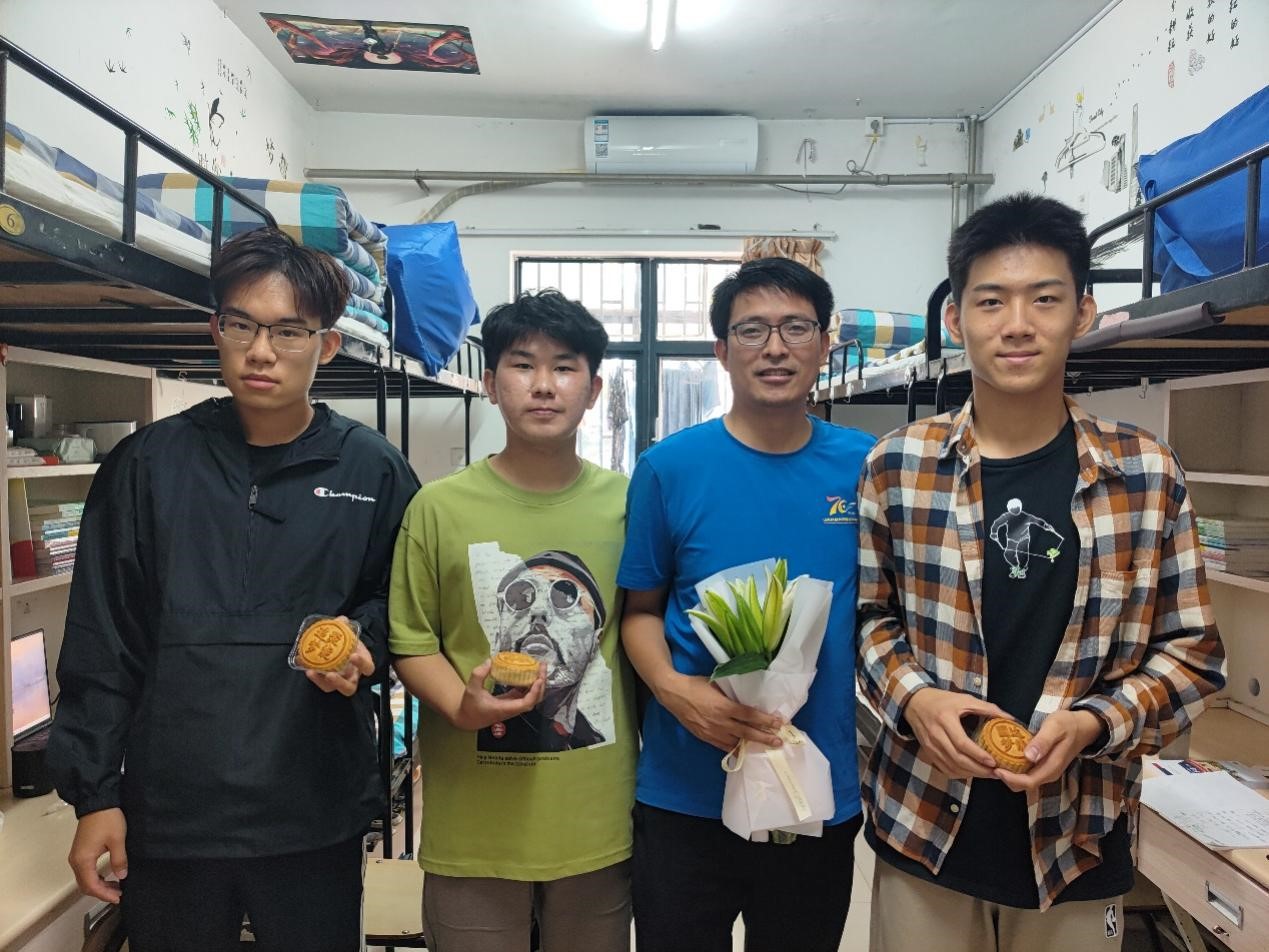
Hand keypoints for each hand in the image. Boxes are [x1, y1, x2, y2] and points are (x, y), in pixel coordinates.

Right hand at [68, 808, 126, 903]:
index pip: (91, 885)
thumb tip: (121, 876)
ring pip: (85, 878)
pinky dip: (96, 877)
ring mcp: (76, 856)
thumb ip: (119, 860)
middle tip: (118, 894)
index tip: (118, 898)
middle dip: (101, 892)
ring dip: (99, 885)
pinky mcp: (80, 851)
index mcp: (83, 860)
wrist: (97, 801)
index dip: (104, 894)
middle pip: (85, 885)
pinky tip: (108, 876)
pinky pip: (85, 870)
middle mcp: (76, 860)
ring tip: (116, 887)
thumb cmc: (107, 819)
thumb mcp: (117, 840)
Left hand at [305, 622, 374, 696]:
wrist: (340, 645)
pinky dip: (313, 676)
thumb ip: (345, 626)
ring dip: (321, 682)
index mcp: (363, 665)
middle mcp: (351, 676)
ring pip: (331, 688)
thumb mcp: (348, 633)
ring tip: (312, 672)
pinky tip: (306, 666)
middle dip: (340, 683)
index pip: (368, 668)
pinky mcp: (325, 681)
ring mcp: (338, 681)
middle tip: (330, 674)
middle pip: (349, 688)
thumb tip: (342, 619)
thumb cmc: (349, 642)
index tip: (353, 655)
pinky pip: (320, 682)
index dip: (361, 664)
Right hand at [451, 659, 546, 730]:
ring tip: (539, 668)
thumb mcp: (471, 689)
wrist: (467, 719)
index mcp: (505, 708)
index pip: (526, 703)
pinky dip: (530, 684)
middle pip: (534, 699)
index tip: (538, 679)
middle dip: (541, 684)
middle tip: (542, 667)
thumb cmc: (469, 706)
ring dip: (537, 683)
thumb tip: (490, 661)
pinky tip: (528, 673)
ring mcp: (513, 706)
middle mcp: (512, 709)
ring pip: (531, 697)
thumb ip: (478, 675)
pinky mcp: (511, 702)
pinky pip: (525, 694)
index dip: (534, 692)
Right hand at [658, 673, 782, 752]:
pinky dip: (735, 749)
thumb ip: (731, 694)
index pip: (749, 715)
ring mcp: (712, 732)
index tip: (778, 722)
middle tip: (779, 742)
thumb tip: (747, 697)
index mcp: (724, 706)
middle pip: (747, 733)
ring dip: (752, 745)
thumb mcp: (716, 684)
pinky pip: (724, 747)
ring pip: (736, 743)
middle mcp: (720, 722)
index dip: (765, 720)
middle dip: (764, 737)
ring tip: (765, 747)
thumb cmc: (696, 685)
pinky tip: (744, 749)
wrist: (674, 694)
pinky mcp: (705, 737)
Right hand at [903, 687, 1006, 778]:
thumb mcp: (963, 699)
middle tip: (995, 772)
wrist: (915, 703)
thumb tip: (1010, 718)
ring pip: (951, 766)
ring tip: (987, 774)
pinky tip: (971, 772)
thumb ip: (987, 708)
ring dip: (971, 773)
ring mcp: (930, 746)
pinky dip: (959, 774)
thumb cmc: (942, 700)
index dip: (978, 755)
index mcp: (945, 719)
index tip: (993, 762)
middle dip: (978, 769)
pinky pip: (944, 769)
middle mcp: (935, 735)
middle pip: (957, 759)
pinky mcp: (928, 752)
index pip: (962, 743)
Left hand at [995, 710, 1103, 791]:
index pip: (1028, 782)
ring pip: (1023, 781)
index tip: (996, 768)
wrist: (1083, 727)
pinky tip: (1004, 757)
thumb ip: (1043, 742)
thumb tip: (1029, 756)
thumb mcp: (1055, 727)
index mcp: (1052, 767)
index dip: (1010, 779)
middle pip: (1023, 785)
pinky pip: (1026, 773)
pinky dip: (1014, 769)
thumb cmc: (1068, 724)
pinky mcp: (1043, 766)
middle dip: (1006, 779)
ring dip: (1008, 775)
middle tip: (990, 764)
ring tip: (994, 760)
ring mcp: (1046, 771)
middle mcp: (1048, 773)